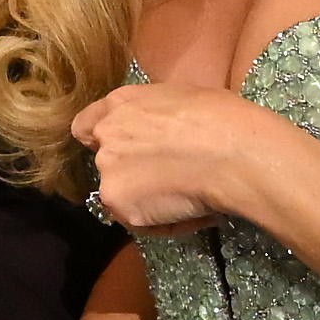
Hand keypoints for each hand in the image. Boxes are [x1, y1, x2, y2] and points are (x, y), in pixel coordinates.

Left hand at [70, 78, 280, 234]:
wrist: (234, 153)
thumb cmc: (221, 118)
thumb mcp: (178, 98)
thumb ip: (151, 115)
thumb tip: (154, 130)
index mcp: (119, 104)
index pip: (85, 127)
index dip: (102, 141)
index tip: (125, 151)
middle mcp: (106, 137)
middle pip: (106, 163)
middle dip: (131, 172)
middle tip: (169, 176)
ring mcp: (109, 173)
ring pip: (121, 194)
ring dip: (145, 199)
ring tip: (185, 197)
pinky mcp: (121, 206)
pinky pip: (138, 220)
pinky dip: (160, 222)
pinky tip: (189, 211)